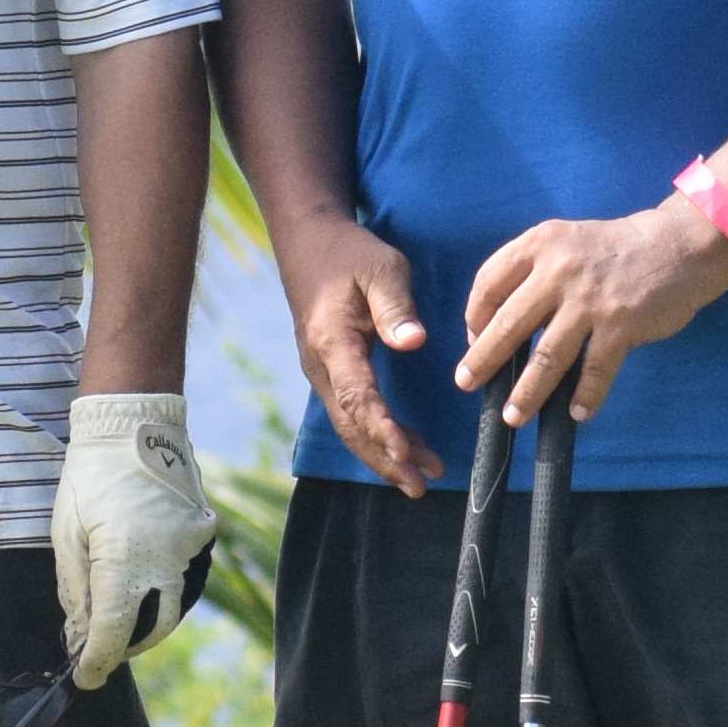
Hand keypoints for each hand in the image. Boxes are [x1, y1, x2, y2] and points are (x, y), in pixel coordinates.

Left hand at [52, 394, 216, 688]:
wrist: (135, 424)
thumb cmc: (91, 477)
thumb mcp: (67, 534)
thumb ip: (75, 591)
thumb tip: (77, 636)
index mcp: (124, 562)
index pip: (113, 632)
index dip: (95, 662)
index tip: (83, 679)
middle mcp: (165, 562)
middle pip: (151, 629)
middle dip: (124, 647)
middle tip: (96, 652)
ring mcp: (190, 549)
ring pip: (173, 607)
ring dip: (146, 623)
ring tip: (115, 621)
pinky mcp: (202, 535)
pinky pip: (184, 577)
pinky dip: (162, 591)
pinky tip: (140, 587)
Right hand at [286, 219, 444, 495]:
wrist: (308, 241)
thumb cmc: (349, 253)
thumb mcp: (381, 268)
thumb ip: (396, 307)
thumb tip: (413, 342)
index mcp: (333, 341)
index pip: (358, 394)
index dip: (382, 427)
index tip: (406, 452)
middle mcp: (321, 364)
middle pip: (350, 424)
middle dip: (384, 458)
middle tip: (419, 485)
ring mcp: (321, 371)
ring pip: (348, 425)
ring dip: (381, 454)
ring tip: (417, 479)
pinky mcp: (329, 372)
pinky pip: (349, 413)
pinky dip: (374, 437)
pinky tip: (401, 449)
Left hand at [458, 198, 727, 421]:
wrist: (678, 244)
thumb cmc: (614, 249)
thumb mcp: (566, 242)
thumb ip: (535, 273)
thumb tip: (501, 326)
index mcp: (539, 244)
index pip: (489, 283)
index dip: (474, 316)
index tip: (473, 338)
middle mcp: (559, 270)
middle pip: (508, 324)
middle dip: (483, 360)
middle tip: (466, 384)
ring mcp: (590, 300)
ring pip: (547, 356)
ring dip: (527, 392)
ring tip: (513, 416)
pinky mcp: (621, 323)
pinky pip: (595, 370)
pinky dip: (585, 396)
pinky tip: (577, 413)